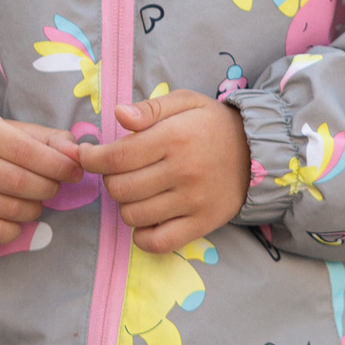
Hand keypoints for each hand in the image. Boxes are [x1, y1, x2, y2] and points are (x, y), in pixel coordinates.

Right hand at [0, 112, 81, 243]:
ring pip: (7, 208)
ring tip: (35, 202)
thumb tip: (78, 153)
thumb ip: (54, 142)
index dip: (57, 165)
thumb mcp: (23, 135)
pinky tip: (17, 221)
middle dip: (46, 189)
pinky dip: (14, 230)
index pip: (25, 150)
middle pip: (16, 181)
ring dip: (33, 210)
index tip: (75, 173)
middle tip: (54, 188)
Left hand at [74, 91, 249, 252]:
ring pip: (133, 215)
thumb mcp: (185, 102)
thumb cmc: (213, 124)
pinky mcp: (203, 224)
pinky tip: (145, 218)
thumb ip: (150, 108)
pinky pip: (159, 242)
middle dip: (108, 179)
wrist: (258, 152)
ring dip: (124, 204)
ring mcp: (193, 202)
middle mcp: (183, 171)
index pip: (117, 157)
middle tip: (117, 171)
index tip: (86, 155)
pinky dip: (142, 235)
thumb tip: (118, 115)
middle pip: (120, 188)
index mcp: (175, 138)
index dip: (91, 159)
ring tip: (135, 190)